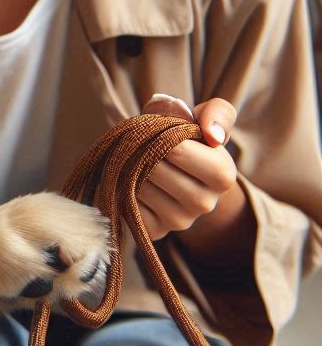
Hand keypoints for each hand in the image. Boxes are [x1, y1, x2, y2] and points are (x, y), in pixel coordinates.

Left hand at [137, 94, 238, 240]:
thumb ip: (217, 113)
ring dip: (129, 168)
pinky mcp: (155, 231)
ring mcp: (179, 221)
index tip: (157, 129)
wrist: (181, 175)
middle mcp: (204, 203)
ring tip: (138, 161)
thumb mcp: (207, 118)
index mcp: (222, 174)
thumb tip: (213, 135)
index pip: (176, 150)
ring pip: (137, 185)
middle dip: (141, 150)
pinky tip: (132, 181)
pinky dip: (122, 187)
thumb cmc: (192, 141)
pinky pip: (126, 203)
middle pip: (153, 168)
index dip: (158, 135)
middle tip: (142, 143)